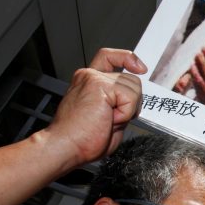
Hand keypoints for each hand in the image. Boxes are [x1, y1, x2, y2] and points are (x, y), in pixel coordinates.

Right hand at [46, 48, 147, 165]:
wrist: (65, 147)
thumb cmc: (81, 140)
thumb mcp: (108, 117)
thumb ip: (119, 103)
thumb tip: (134, 100)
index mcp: (90, 83)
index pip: (110, 57)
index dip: (128, 58)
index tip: (140, 68)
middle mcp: (90, 76)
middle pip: (131, 79)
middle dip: (131, 103)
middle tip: (110, 120)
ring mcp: (94, 78)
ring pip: (134, 87)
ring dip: (127, 110)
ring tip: (106, 121)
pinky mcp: (99, 85)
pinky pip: (130, 97)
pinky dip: (125, 114)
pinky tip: (107, 120)